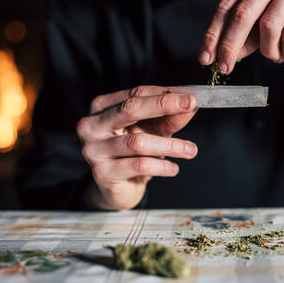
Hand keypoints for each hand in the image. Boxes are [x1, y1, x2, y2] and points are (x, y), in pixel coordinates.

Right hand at [76, 86, 197, 209]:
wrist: (121, 188)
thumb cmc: (136, 153)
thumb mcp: (155, 131)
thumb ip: (170, 118)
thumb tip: (191, 105)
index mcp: (103, 107)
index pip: (136, 94)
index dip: (164, 94)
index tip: (190, 96)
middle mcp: (93, 125)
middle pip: (130, 109)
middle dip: (163, 105)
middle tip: (190, 106)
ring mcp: (94, 149)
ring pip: (138, 142)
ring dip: (170, 145)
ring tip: (191, 150)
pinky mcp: (103, 173)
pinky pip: (138, 165)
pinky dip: (161, 166)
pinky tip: (174, 168)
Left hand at [199, 0, 283, 71]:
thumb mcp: (267, 27)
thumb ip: (245, 37)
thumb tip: (221, 56)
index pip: (228, 5)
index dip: (214, 33)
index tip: (205, 57)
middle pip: (243, 12)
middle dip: (231, 45)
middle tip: (224, 68)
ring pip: (269, 25)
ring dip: (269, 51)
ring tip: (277, 57)